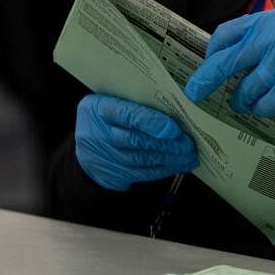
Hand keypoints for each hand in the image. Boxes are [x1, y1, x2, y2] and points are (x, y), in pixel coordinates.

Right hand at [75, 94, 198, 191]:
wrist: (85, 149)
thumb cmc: (105, 119)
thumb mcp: (110, 102)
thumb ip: (134, 104)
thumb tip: (171, 108)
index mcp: (97, 108)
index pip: (126, 115)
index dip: (151, 122)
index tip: (174, 129)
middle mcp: (98, 133)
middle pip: (136, 140)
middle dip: (166, 143)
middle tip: (188, 142)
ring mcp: (106, 156)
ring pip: (142, 158)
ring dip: (170, 157)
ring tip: (189, 154)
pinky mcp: (115, 173)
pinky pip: (143, 173)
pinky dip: (164, 169)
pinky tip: (180, 165)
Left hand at [183, 9, 274, 116]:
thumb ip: (249, 37)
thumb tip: (214, 59)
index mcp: (263, 22)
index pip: (224, 35)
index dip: (211, 52)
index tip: (206, 64)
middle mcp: (270, 40)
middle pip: (224, 64)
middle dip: (205, 81)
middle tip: (194, 92)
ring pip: (243, 90)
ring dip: (239, 100)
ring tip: (241, 101)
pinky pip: (260, 105)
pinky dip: (256, 109)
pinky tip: (259, 105)